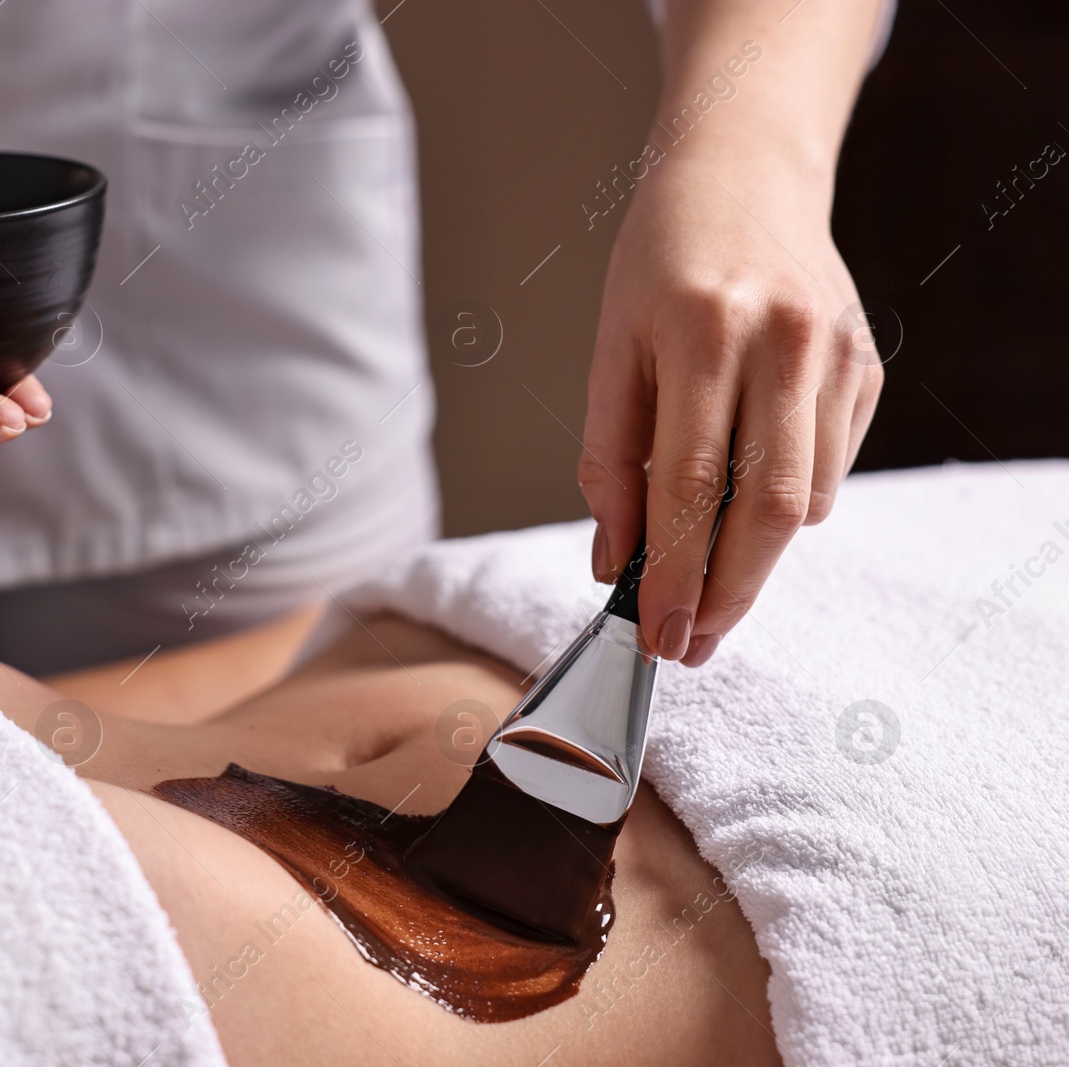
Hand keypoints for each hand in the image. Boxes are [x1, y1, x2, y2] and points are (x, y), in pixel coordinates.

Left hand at [580, 152, 881, 666]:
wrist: (743, 177)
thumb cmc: (659, 264)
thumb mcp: (611, 350)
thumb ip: (609, 459)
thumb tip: (617, 562)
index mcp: (706, 331)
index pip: (690, 482)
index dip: (674, 572)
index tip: (657, 635)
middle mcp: (785, 342)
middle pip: (767, 507)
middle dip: (726, 594)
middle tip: (689, 645)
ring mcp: (838, 355)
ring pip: (804, 500)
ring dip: (750, 555)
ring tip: (702, 571)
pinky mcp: (867, 368)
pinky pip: (828, 470)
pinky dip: (782, 503)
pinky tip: (744, 487)